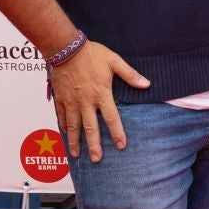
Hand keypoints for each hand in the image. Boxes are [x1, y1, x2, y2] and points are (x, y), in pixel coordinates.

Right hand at [50, 39, 148, 162]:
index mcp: (101, 94)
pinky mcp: (61, 98)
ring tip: (77, 154)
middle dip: (94, 145)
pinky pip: (62, 115)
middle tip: (97, 160)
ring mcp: (72, 102)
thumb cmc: (92, 54)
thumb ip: (130, 75)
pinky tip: (66, 134)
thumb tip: (146, 84)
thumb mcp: (114, 62)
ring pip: (74, 126)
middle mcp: (86, 102)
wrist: (66, 48)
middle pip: (91, 128)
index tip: (121, 145)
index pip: (111, 118)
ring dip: (76, 141)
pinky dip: (64, 125)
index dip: (117, 133)